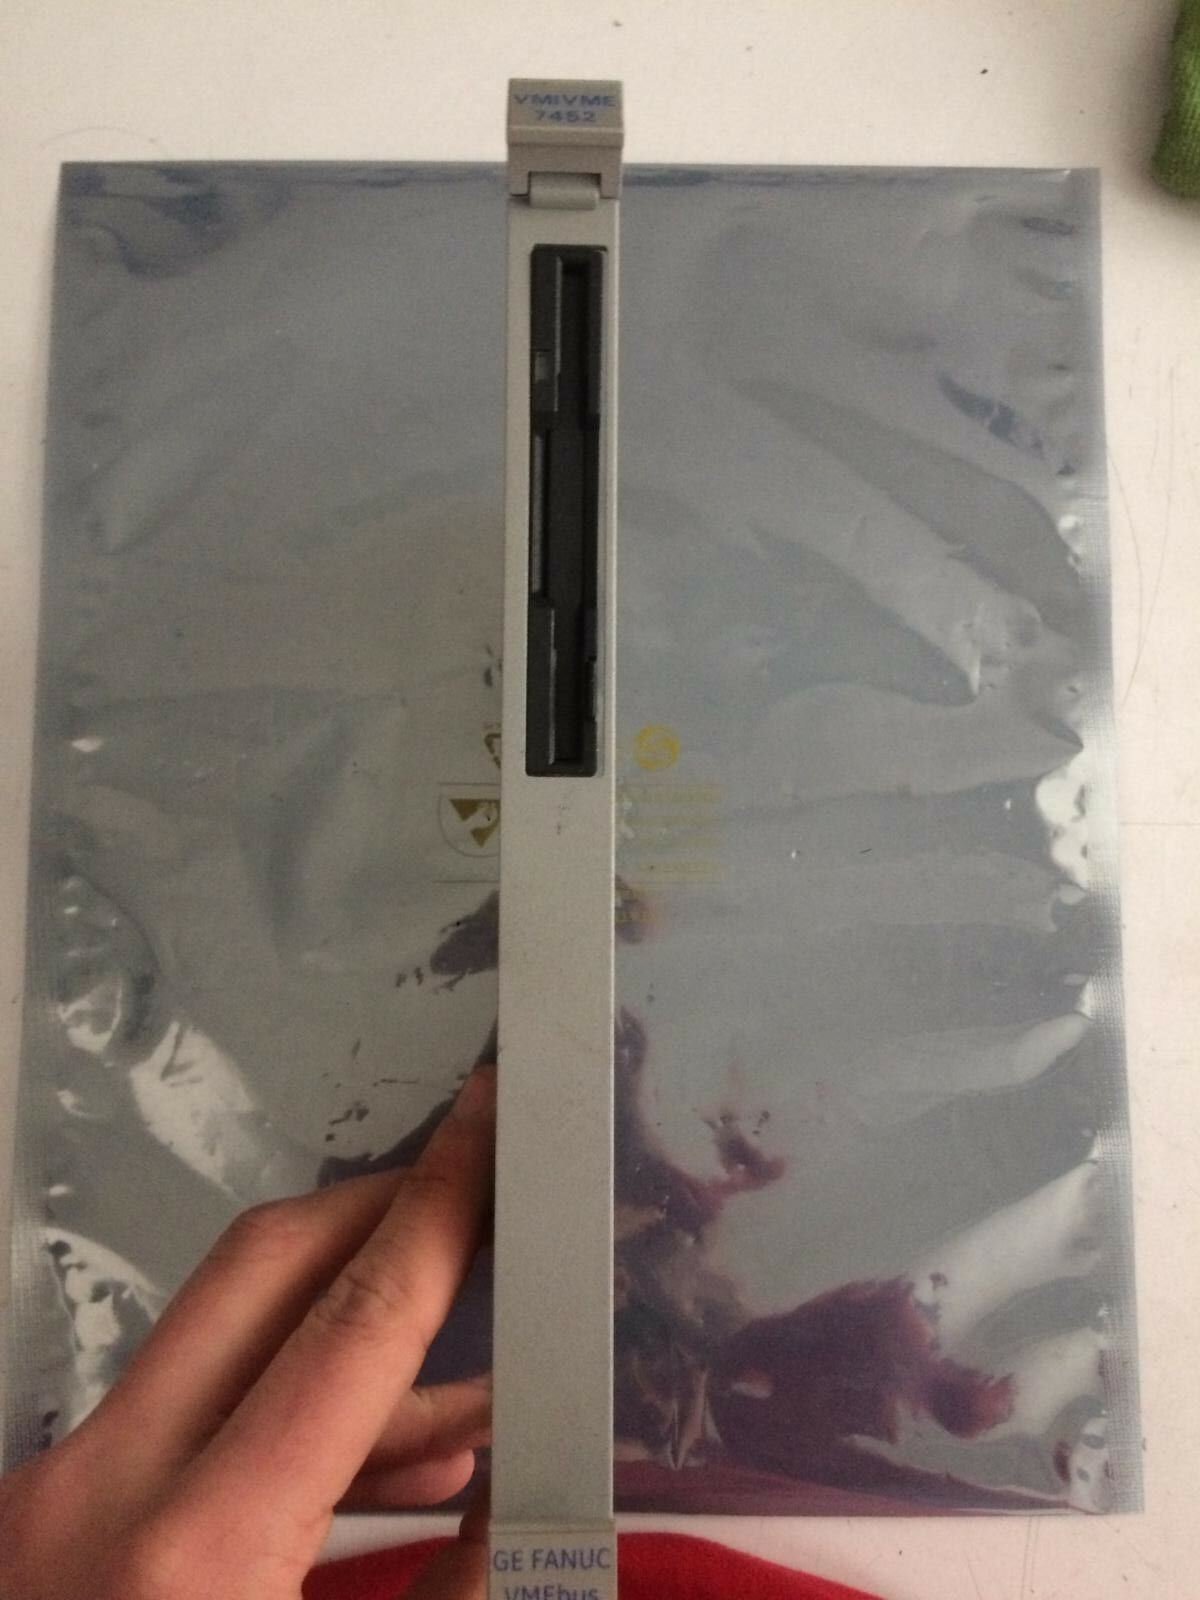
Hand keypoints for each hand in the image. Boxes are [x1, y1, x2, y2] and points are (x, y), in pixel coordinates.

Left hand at [0, 1065, 496, 1599]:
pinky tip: (379, 1460)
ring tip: (461, 1376)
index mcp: (196, 1552)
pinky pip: (178, 1422)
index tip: (488, 1119)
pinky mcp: (37, 1517)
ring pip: (220, 1339)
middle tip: (473, 1194)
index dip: (445, 1201)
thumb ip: (453, 1597)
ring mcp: (51, 1496)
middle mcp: (101, 1493)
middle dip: (382, 1207)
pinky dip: (282, 1422)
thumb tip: (521, 1504)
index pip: (357, 1317)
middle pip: (264, 1263)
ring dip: (344, 1334)